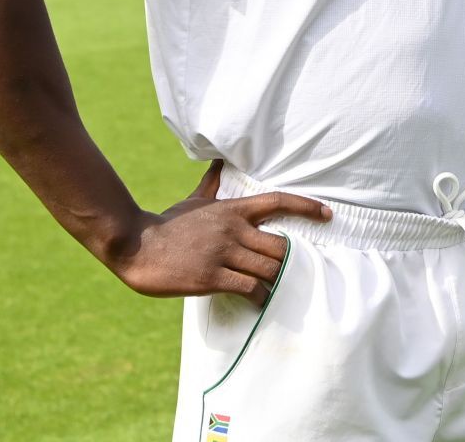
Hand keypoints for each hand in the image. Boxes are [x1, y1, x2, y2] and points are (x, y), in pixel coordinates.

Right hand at [101, 160, 330, 303]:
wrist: (136, 244)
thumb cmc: (167, 224)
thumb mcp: (193, 201)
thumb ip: (210, 185)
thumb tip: (218, 163)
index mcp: (232, 209)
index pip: (278, 201)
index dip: (307, 207)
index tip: (328, 214)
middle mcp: (233, 229)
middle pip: (280, 245)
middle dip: (290, 260)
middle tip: (295, 271)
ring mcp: (223, 253)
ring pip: (268, 267)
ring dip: (277, 280)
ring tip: (281, 290)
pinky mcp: (212, 277)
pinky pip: (249, 287)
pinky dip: (260, 296)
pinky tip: (260, 301)